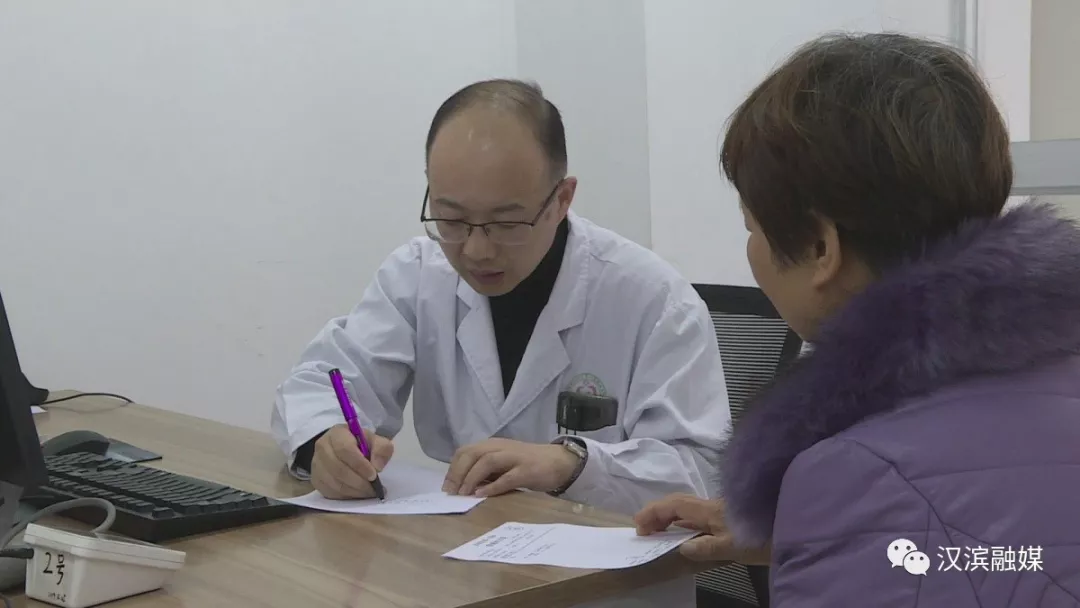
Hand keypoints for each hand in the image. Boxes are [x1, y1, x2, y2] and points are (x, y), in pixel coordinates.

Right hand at [310, 424, 393, 499]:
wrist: (344, 450)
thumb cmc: (360, 444)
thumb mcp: (375, 440)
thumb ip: (382, 449)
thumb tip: (377, 467)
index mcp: (336, 434)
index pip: (345, 449)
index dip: (360, 465)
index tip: (374, 475)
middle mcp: (322, 447)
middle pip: (338, 469)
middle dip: (359, 482)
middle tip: (373, 488)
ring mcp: (316, 465)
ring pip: (334, 483)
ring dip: (354, 491)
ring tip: (368, 492)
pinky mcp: (316, 480)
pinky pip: (330, 493)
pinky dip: (346, 496)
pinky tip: (357, 494)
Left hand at [443, 438, 580, 496]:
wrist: (560, 461)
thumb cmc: (527, 464)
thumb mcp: (503, 463)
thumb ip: (485, 470)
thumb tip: (462, 486)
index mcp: (492, 445)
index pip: (465, 451)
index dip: (453, 468)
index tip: (446, 487)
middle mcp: (501, 447)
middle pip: (472, 454)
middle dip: (458, 473)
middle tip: (451, 492)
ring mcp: (515, 457)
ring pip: (487, 461)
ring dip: (472, 477)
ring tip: (463, 494)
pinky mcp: (528, 470)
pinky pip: (507, 477)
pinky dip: (492, 486)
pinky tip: (482, 495)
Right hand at [634, 494, 770, 564]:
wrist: (794, 524)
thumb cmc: (764, 536)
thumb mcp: (734, 546)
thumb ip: (706, 547)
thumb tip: (681, 546)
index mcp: (709, 509)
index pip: (674, 505)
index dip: (653, 512)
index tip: (638, 525)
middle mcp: (713, 505)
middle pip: (678, 504)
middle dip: (658, 513)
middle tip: (643, 530)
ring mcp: (722, 510)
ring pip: (689, 509)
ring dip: (670, 518)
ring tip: (659, 532)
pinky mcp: (730, 516)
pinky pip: (699, 516)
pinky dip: (685, 522)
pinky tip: (686, 534)